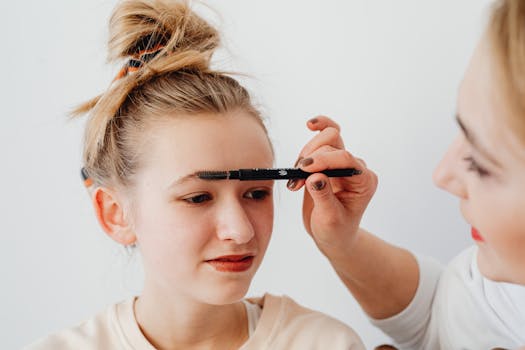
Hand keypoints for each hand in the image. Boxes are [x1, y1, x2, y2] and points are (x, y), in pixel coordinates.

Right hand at [288, 116, 377, 257]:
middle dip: (311, 159)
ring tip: (296, 178)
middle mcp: (355, 169)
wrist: (332, 235)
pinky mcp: (329, 161)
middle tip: (297, 180)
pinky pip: (326, 136)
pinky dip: (318, 129)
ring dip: (306, 154)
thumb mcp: (330, 219)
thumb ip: (323, 197)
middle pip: (333, 146)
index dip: (323, 160)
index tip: (304, 169)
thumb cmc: (335, 230)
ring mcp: (342, 163)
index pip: (345, 159)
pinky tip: (310, 125)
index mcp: (363, 182)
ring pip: (326, 139)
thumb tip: (314, 177)